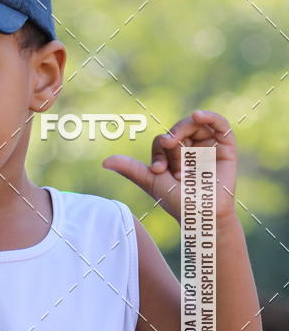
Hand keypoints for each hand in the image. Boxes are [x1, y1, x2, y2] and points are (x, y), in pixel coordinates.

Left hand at [102, 110, 236, 221]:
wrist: (201, 214)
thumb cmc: (176, 201)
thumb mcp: (151, 181)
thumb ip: (130, 169)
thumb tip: (104, 162)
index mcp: (173, 157)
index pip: (163, 140)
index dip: (159, 148)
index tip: (159, 170)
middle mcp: (190, 150)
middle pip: (179, 129)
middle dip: (172, 137)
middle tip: (170, 150)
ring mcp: (208, 148)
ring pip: (196, 125)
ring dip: (186, 127)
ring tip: (180, 140)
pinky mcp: (226, 148)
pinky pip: (220, 125)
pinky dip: (210, 117)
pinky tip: (198, 115)